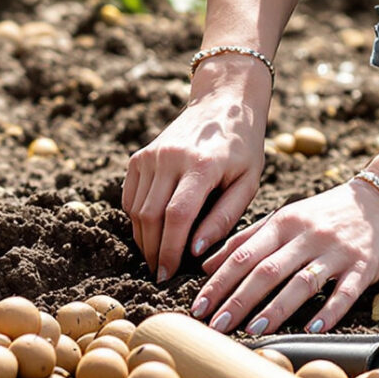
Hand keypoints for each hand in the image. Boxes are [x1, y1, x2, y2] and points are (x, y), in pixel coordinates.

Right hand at [122, 59, 267, 280]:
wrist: (222, 102)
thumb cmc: (243, 148)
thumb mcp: (248, 183)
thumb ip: (223, 218)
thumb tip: (195, 252)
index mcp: (202, 164)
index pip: (178, 216)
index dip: (171, 250)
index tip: (169, 275)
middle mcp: (171, 157)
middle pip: (151, 216)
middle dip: (154, 252)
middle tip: (162, 275)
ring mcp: (151, 155)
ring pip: (137, 210)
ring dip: (144, 240)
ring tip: (157, 258)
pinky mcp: (139, 156)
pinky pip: (130, 197)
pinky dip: (137, 220)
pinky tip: (151, 233)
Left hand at [190, 179, 378, 335]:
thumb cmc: (328, 213)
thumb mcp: (286, 217)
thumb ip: (248, 237)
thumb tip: (207, 263)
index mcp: (283, 223)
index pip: (243, 254)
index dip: (219, 282)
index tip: (199, 307)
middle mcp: (306, 236)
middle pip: (266, 270)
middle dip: (238, 299)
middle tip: (216, 326)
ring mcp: (336, 251)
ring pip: (301, 282)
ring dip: (275, 308)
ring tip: (253, 330)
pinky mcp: (363, 266)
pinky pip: (344, 292)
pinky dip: (328, 312)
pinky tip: (312, 330)